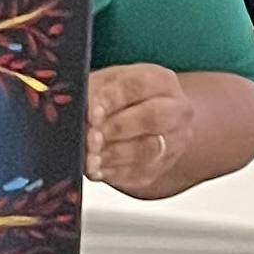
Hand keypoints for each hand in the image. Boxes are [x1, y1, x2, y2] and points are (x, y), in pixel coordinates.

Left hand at [86, 64, 199, 197]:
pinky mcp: (164, 167)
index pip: (140, 85)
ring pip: (148, 150)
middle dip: (116, 128)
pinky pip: (141, 172)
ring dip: (114, 155)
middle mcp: (176, 109)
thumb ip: (93, 93)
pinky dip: (114, 172)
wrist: (144, 118)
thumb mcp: (104, 84)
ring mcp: (174, 140)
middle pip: (152, 118)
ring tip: (90, 156)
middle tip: (91, 137)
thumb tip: (77, 109)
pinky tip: (96, 169)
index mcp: (161, 81)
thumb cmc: (119, 97)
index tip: (91, 112)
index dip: (112, 99)